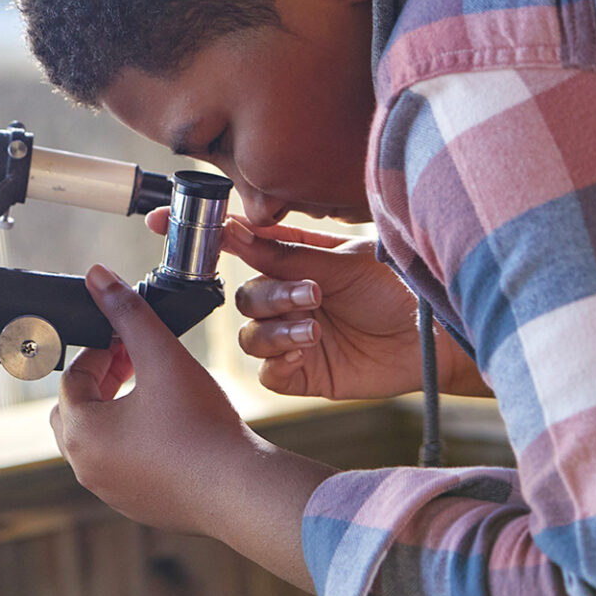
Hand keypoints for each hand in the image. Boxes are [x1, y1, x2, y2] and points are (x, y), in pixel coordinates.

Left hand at [48, 263, 259, 535]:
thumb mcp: (161, 356)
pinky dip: (135, 444)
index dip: (101, 353)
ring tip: (153, 393)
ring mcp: (111, 493)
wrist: (242, 489)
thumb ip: (127, 312)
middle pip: (77, 412)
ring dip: (116, 413)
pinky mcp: (140, 507)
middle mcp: (86, 468)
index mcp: (80, 434)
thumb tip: (98, 276)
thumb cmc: (200, 425)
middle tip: (134, 364)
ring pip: (99, 442)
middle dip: (101, 383)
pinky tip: (171, 429)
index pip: (73, 380)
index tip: (128, 343)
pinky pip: (124, 468)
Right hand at [149, 209, 486, 398]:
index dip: (198, 234)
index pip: (235, 244)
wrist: (437, 338)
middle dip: (270, 294)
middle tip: (310, 293)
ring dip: (277, 327)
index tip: (158, 220)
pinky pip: (268, 370)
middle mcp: (287, 298)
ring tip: (316, 325)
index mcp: (293, 260)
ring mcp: (292, 337)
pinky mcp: (303, 374)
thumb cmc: (399, 289)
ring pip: (250, 334)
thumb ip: (285, 254)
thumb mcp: (343, 262)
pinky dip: (280, 358)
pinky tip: (308, 348)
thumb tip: (234, 231)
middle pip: (242, 295)